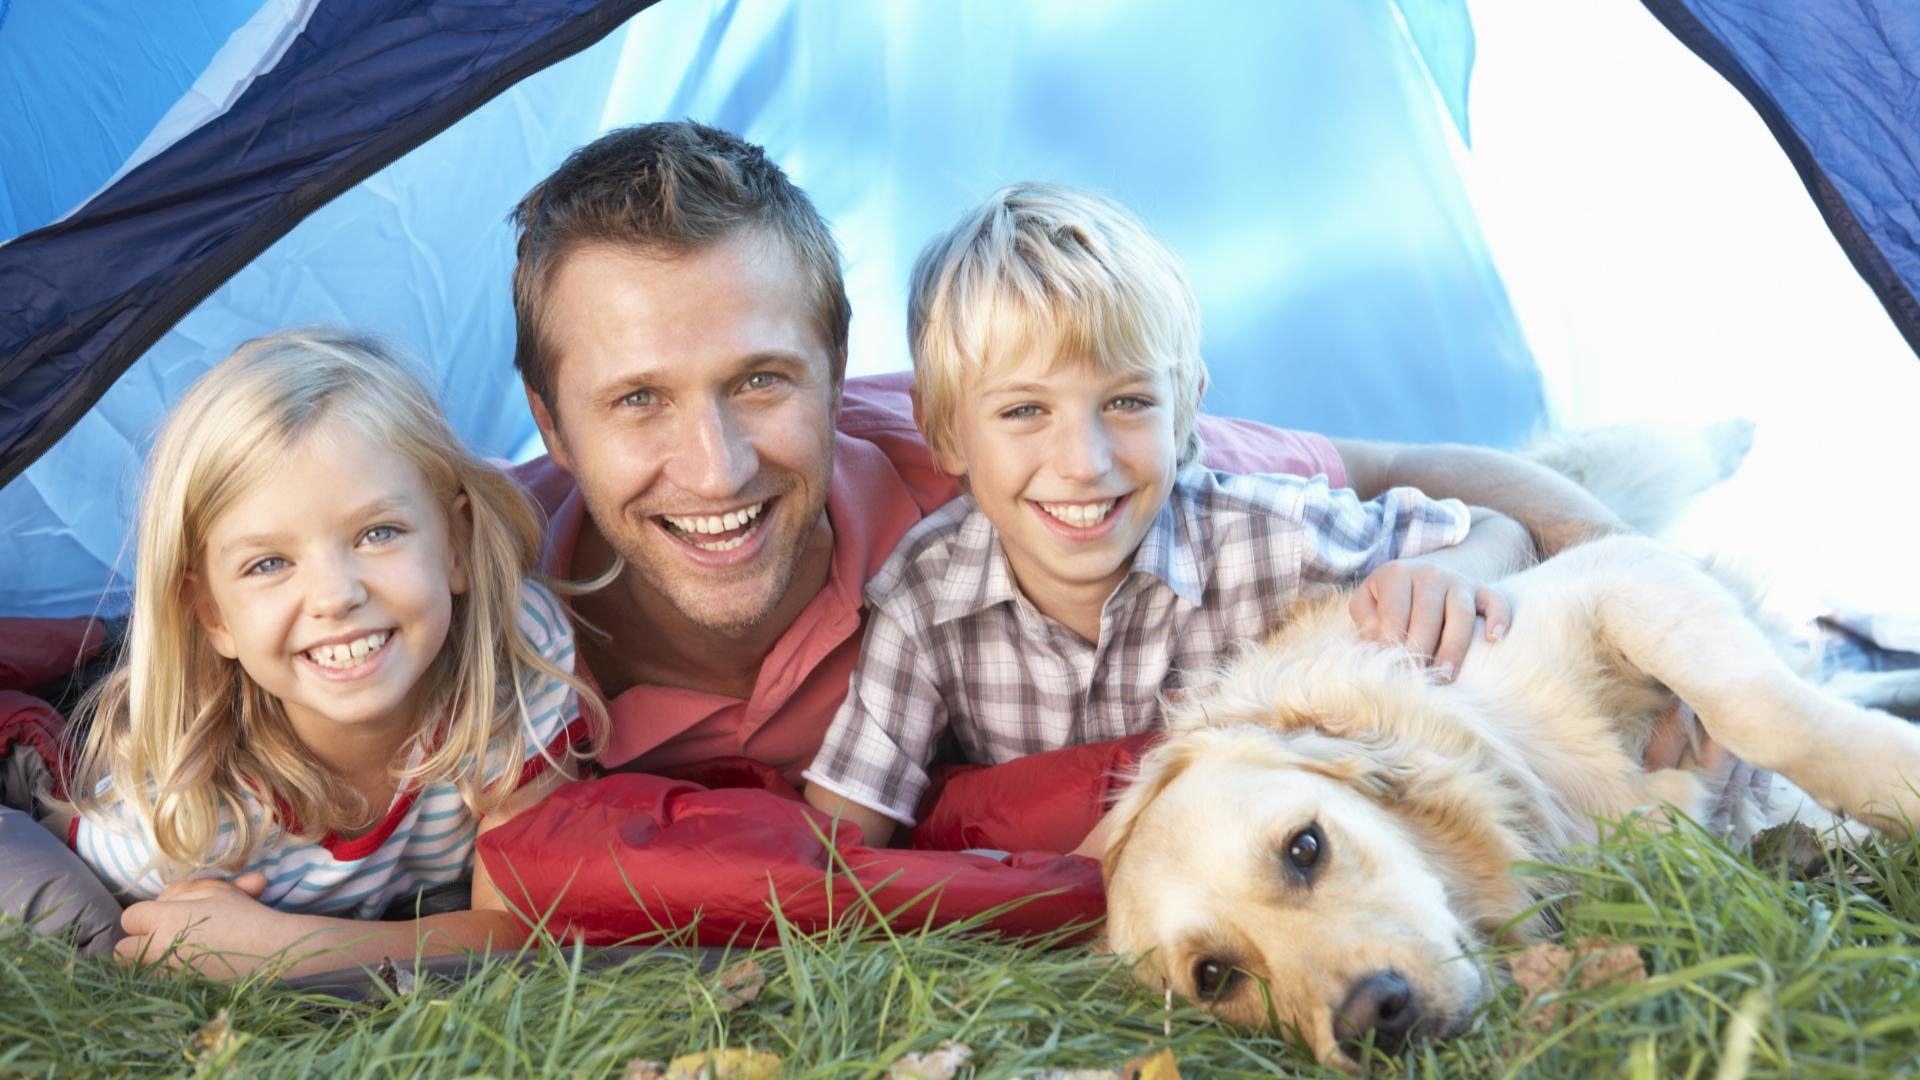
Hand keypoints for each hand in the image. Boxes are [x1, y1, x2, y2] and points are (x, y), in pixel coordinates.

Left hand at [116, 871, 285, 975]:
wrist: (271, 950)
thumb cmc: (244, 914)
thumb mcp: (216, 889)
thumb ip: (183, 890)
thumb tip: (164, 899)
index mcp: (162, 920)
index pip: (131, 917)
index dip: (146, 914)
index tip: (165, 915)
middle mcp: (157, 950)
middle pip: (121, 950)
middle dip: (136, 943)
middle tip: (161, 938)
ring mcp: (166, 975)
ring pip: (136, 971)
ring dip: (147, 962)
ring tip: (172, 954)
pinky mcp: (178, 993)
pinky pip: (155, 986)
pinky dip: (163, 978)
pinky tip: (184, 968)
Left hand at [1349, 558, 1510, 681]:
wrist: (1421, 576)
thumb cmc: (1389, 598)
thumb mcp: (1367, 600)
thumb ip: (1365, 617)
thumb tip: (1379, 636)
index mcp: (1397, 573)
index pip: (1395, 610)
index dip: (1392, 640)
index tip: (1390, 666)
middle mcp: (1430, 573)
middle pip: (1428, 614)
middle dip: (1422, 648)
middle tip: (1418, 678)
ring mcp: (1459, 581)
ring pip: (1461, 613)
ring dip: (1454, 646)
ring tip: (1447, 675)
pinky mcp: (1482, 590)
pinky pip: (1495, 602)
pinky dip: (1498, 618)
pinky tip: (1493, 639)